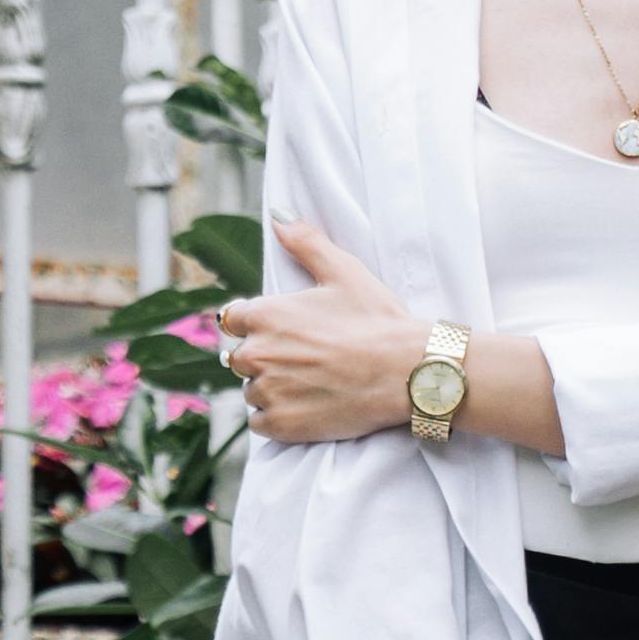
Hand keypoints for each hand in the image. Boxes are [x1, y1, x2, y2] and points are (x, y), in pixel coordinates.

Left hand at [215, 215, 421, 448]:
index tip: (283, 332)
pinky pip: (259, 423)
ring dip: (271, 388)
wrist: (407, 372)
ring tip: (311, 383)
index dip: (256, 325)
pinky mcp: (280, 425)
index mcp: (264, 314)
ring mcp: (267, 391)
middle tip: (305, 359)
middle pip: (239, 358)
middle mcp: (256, 353)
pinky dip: (277, 418)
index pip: (231, 320)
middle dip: (265, 357)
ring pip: (252, 390)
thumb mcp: (343, 271)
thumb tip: (278, 214)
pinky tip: (306, 406)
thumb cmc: (377, 320)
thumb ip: (305, 242)